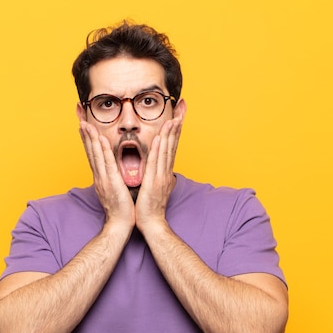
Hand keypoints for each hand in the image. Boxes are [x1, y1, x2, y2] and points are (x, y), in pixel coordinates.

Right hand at [79, 121, 134, 229]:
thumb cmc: (120, 209)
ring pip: (96, 155)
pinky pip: (107, 163)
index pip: (93, 155)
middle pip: (91, 152)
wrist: (120, 224)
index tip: (84, 127)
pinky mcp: (111, 182)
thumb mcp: (115, 190)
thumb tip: (113, 171)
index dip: (88, 141)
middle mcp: (99, 176)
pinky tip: (101, 139)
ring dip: (91, 138)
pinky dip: (103, 150)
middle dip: (85, 135)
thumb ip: (113, 179)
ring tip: (86, 124)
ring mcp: (104, 179)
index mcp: (101, 177)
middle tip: (80, 119)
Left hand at [135, 115, 182, 232]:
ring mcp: (161, 176)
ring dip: (170, 134)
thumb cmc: (151, 207)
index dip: (175, 130)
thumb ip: (161, 177)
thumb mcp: (157, 187)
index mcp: (165, 171)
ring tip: (173, 118)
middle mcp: (166, 171)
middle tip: (182, 109)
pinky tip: (160, 138)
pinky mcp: (154, 182)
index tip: (178, 115)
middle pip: (172, 144)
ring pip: (166, 151)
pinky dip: (159, 150)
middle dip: (177, 126)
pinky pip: (156, 163)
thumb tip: (167, 171)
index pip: (171, 146)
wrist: (151, 223)